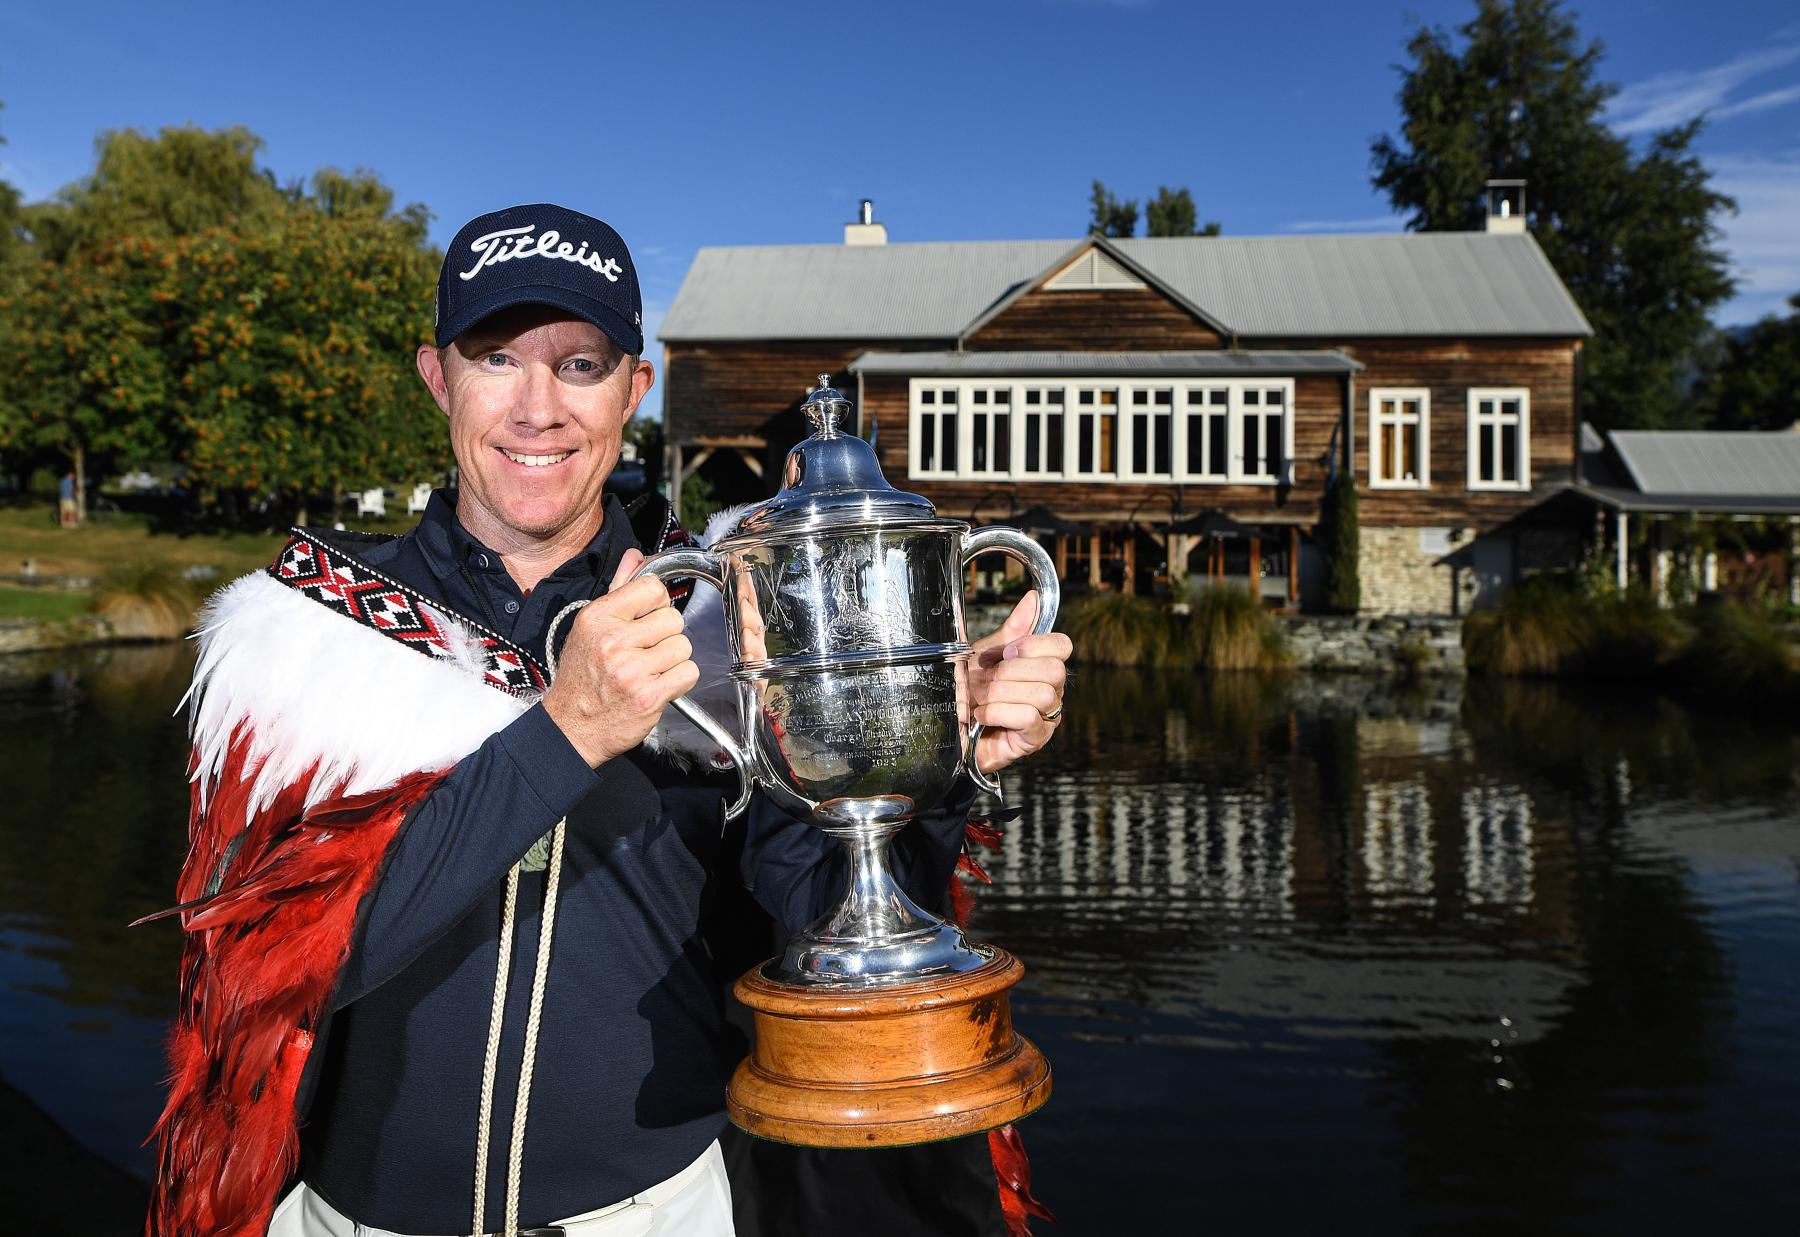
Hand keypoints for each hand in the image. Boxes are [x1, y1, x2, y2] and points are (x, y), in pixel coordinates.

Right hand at [542, 548, 698, 766]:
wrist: (571, 728)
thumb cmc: (581, 677)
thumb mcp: (590, 628)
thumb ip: (618, 589)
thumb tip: (636, 556)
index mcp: (598, 617)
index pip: (652, 588)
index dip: (657, 604)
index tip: (647, 619)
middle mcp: (614, 641)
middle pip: (674, 618)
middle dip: (666, 635)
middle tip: (646, 650)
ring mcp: (632, 670)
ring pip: (684, 646)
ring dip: (673, 659)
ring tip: (650, 669)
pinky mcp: (650, 696)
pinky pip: (688, 673)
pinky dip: (679, 680)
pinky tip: (658, 685)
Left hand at [968, 591, 1071, 776]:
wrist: (948, 726)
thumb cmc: (969, 692)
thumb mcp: (986, 654)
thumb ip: (1013, 630)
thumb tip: (1033, 599)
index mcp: (1042, 667)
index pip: (1062, 645)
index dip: (1035, 644)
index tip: (1007, 651)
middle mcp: (1051, 692)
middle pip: (1055, 670)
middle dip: (1012, 671)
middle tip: (989, 678)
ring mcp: (1046, 718)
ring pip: (1042, 694)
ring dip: (1002, 693)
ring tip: (981, 699)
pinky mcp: (1034, 740)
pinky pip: (1029, 718)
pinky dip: (999, 712)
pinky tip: (982, 715)